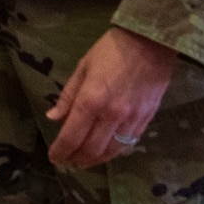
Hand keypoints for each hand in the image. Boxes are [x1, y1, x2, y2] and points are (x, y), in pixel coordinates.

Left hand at [45, 27, 180, 168]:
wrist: (151, 42)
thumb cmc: (111, 50)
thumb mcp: (83, 67)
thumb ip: (68, 96)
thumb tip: (52, 117)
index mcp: (91, 99)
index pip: (71, 136)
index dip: (60, 151)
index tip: (53, 157)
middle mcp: (111, 115)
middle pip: (91, 150)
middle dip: (75, 159)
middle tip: (66, 161)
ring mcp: (131, 120)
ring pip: (110, 152)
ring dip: (95, 160)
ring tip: (83, 161)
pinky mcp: (146, 120)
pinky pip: (128, 145)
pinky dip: (114, 152)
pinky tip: (105, 151)